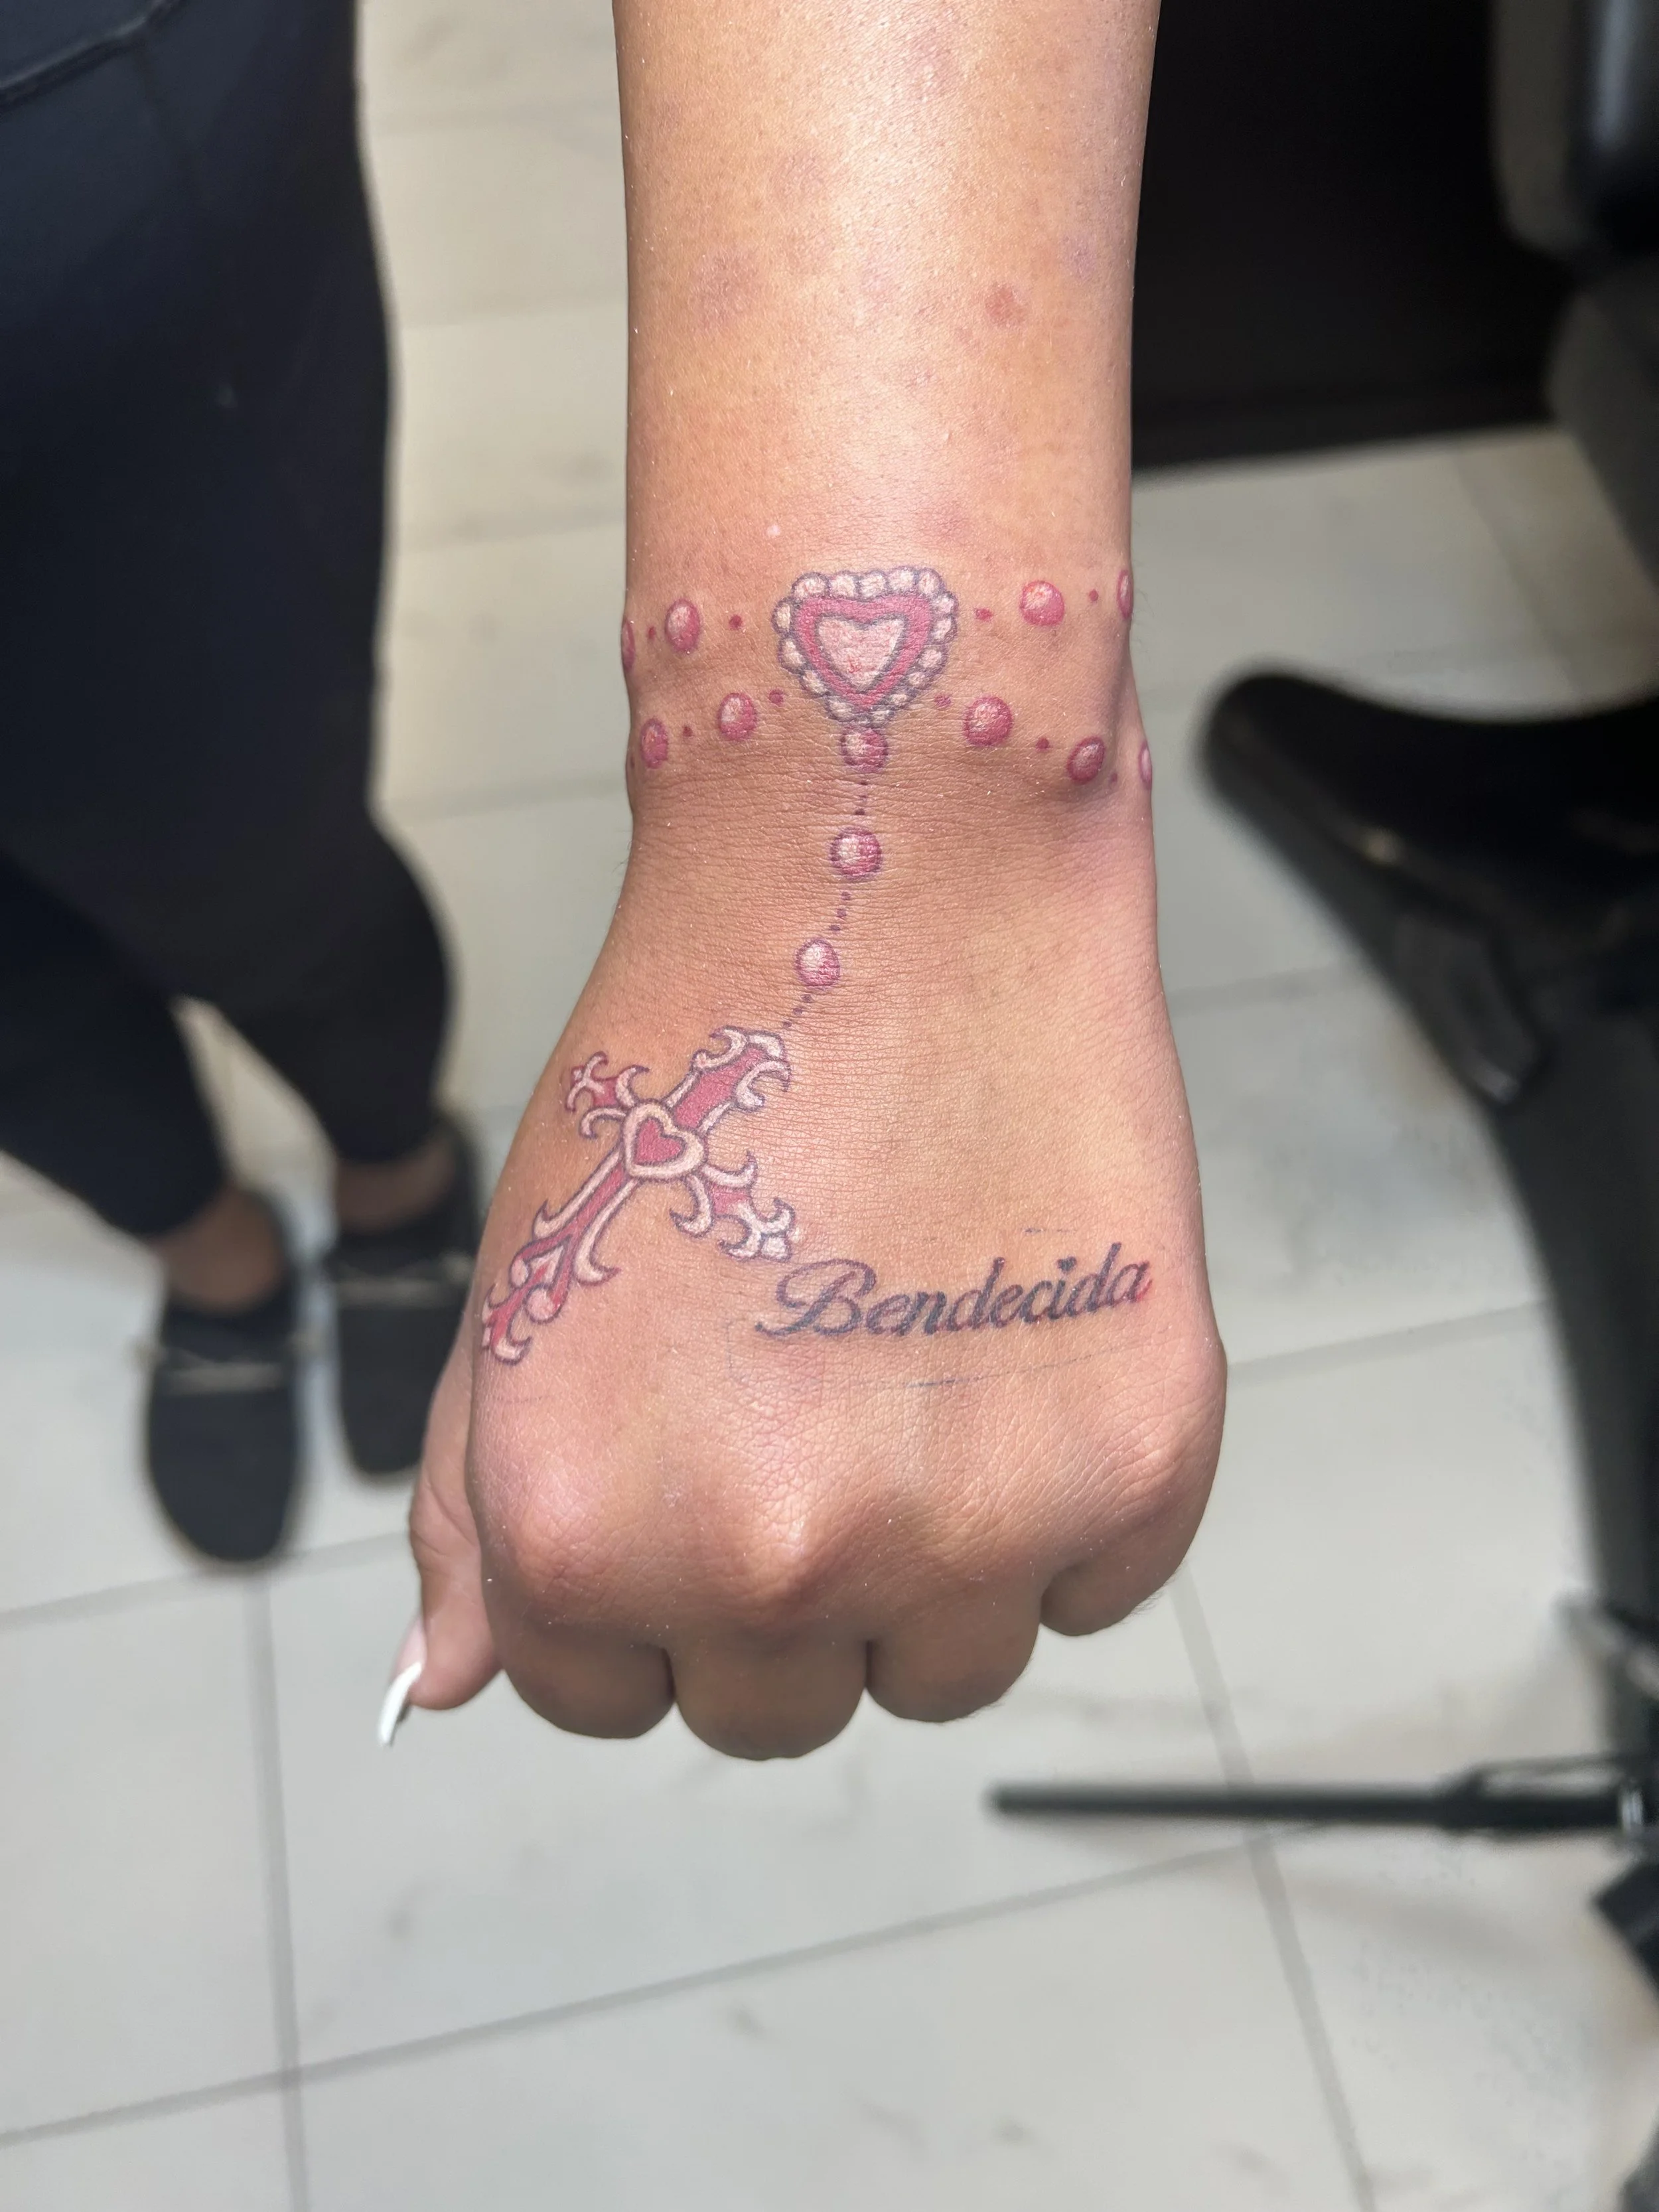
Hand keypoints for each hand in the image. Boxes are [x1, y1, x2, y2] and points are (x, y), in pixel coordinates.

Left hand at [399, 680, 1225, 1758]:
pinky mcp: (1138, 1467)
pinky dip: (1068, 1502)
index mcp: (589, 1533)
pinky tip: (1021, 1341)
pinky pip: (1095, 1589)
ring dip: (936, 1565)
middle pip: (781, 1710)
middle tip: (811, 1404)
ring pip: (947, 1669)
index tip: (686, 1463)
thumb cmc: (700, 1072)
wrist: (898, 886)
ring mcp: (972, 1529)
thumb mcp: (525, 1288)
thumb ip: (475, 1512)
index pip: (606, 1698)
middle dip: (782, 1591)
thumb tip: (455, 1682)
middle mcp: (774, 1563)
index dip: (641, 1585)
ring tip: (922, 1363)